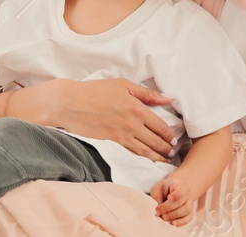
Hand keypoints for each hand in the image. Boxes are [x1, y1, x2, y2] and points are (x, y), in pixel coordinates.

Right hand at [32, 78, 175, 161]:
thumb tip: (169, 97)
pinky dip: (142, 160)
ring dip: (158, 157)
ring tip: (165, 160)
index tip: (174, 139)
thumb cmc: (96, 91)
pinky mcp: (111, 144)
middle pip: (156, 141)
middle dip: (167, 148)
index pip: (161, 126)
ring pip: (145, 152)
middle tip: (173, 152)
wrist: (70, 103)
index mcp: (137, 109)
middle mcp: (132, 125)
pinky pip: (131, 155)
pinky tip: (146, 162)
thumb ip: (148, 94)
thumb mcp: (123, 85)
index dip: (170, 135)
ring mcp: (121, 137)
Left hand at [150, 176, 197, 226]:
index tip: (169, 198)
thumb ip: (157, 196)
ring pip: (186, 211)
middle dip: (168, 208)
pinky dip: (181, 222)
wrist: (174, 191)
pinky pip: (188, 219)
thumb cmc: (166, 189)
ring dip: (173, 216)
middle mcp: (188, 195)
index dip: (176, 195)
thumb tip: (158, 209)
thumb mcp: (159, 187)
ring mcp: (190, 205)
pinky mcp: (189, 213)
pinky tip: (173, 223)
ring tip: (163, 217)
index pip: (181, 190)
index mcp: (181, 186)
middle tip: (158, 212)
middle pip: (181, 202)